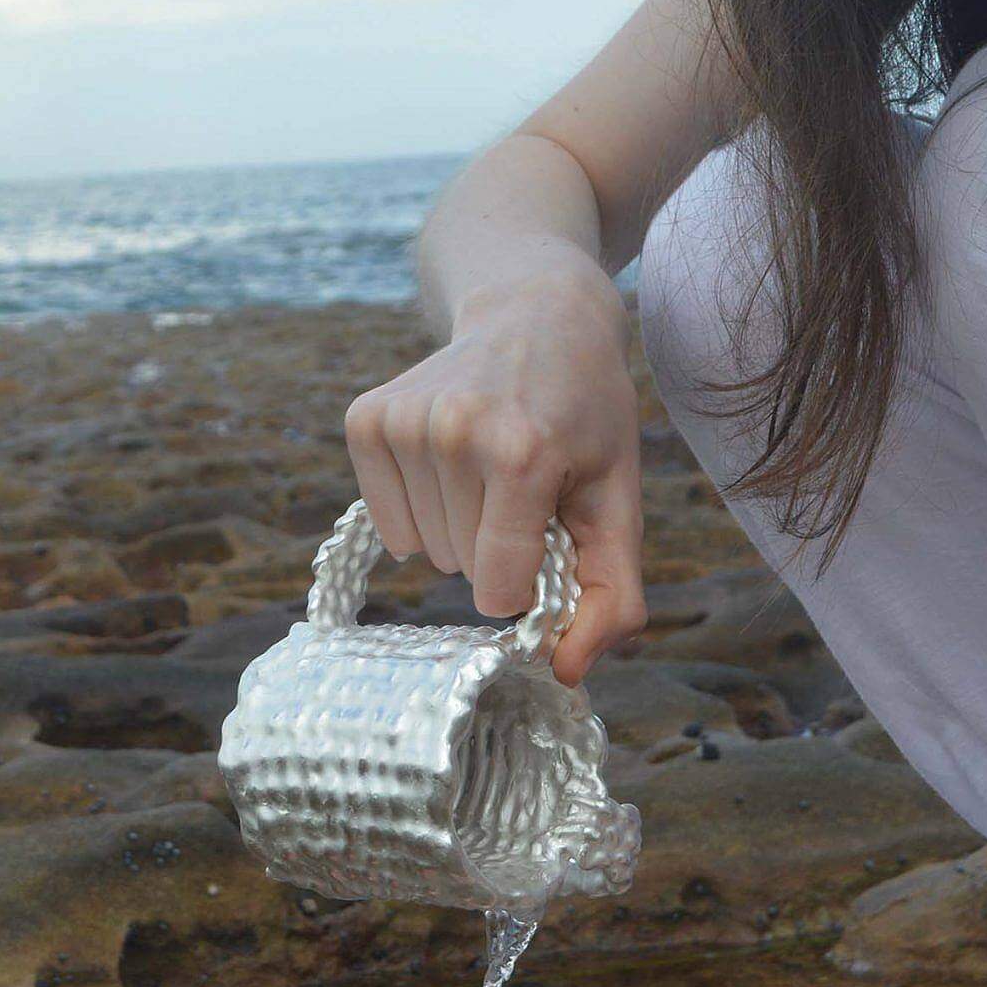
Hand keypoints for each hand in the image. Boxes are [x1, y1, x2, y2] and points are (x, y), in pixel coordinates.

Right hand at [343, 267, 646, 686]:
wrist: (536, 314)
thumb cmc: (585, 417)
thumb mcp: (620, 502)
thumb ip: (610, 597)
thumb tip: (563, 672)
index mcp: (523, 453)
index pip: (500, 588)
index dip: (529, 579)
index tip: (550, 533)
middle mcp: (454, 431)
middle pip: (464, 569)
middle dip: (498, 549)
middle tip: (525, 486)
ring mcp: (404, 421)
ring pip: (426, 552)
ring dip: (462, 528)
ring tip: (490, 468)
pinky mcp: (366, 420)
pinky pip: (389, 525)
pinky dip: (420, 512)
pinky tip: (449, 463)